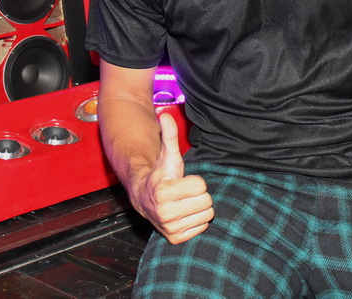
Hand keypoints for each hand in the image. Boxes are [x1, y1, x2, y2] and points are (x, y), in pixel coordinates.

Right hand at [131, 113, 214, 243]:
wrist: (143, 198)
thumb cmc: (161, 174)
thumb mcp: (167, 155)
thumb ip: (169, 134)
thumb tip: (165, 114)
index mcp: (162, 192)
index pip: (201, 185)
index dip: (193, 180)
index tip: (179, 180)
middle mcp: (164, 213)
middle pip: (207, 201)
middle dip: (198, 194)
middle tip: (183, 192)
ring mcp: (170, 228)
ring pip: (207, 215)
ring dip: (198, 207)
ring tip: (183, 202)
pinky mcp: (175, 238)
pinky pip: (203, 227)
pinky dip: (196, 220)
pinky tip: (183, 213)